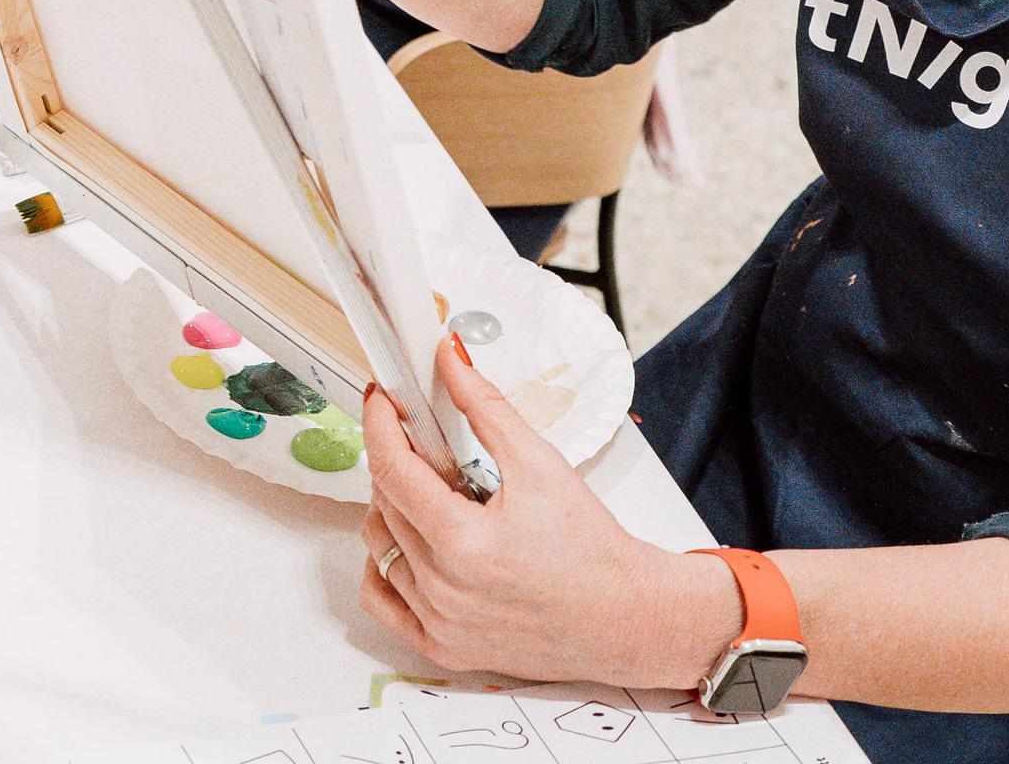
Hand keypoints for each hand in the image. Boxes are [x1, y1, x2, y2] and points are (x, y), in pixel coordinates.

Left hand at [359, 339, 739, 693]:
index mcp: (464, 543)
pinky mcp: (444, 649)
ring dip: (392, 512)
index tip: (381, 400)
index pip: (391, 469)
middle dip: (398, 464)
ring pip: (379, 549)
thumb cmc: (594, 550)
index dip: (379, 424)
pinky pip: (383, 603)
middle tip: (426, 447)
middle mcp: (444, 590)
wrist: (630, 619)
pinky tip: (410, 544)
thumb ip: (485, 406)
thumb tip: (449, 358)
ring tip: (436, 498)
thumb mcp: (540, 463)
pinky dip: (384, 568)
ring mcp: (440, 625)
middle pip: (384, 504)